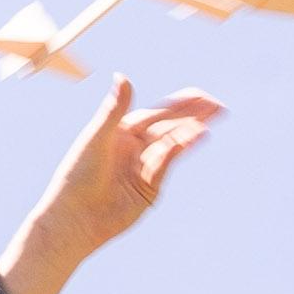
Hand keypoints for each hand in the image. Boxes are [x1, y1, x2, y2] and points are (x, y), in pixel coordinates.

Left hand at [4, 76, 225, 293]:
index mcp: (119, 132)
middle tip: (217, 105)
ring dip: (190, 134)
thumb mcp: (97, 137)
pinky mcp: (149, 189)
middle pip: (168, 128)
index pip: (155, 114)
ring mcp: (143, 168)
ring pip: (171, 146)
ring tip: (210, 123)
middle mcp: (133, 148)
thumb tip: (122, 75)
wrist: (76, 217)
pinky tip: (194, 141)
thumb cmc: (78, 175)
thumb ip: (114, 109)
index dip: (177, 105)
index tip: (199, 95)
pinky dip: (180, 152)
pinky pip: (166, 166)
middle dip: (192, 116)